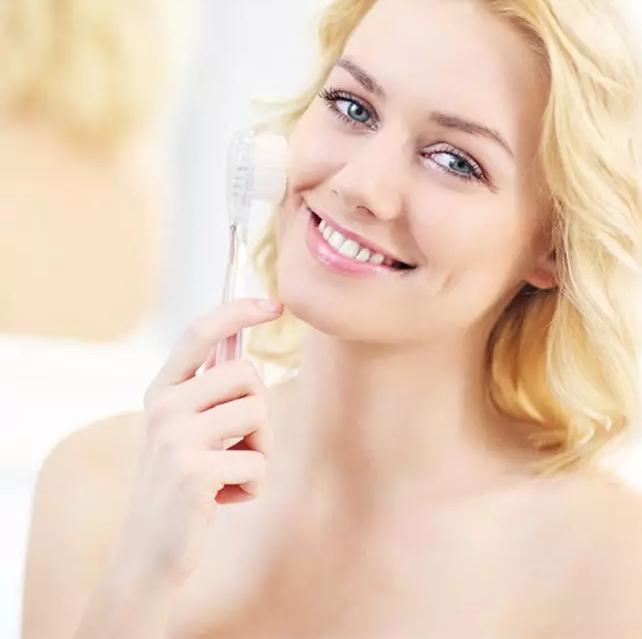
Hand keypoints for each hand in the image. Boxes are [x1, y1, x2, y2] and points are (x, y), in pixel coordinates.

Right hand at [114, 298, 283, 586]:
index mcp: (162, 390)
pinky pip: (257, 462)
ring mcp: (175, 437)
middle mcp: (163, 405)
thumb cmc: (182, 484)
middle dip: (260, 408)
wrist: (149, 552)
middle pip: (246, 373)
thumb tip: (245, 347)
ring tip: (231, 472)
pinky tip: (223, 501)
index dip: (238, 311)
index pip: (200, 332)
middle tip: (240, 444)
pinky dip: (254, 486)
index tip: (275, 305)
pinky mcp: (192, 471)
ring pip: (258, 413)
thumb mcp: (186, 430)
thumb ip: (209, 392)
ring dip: (260, 448)